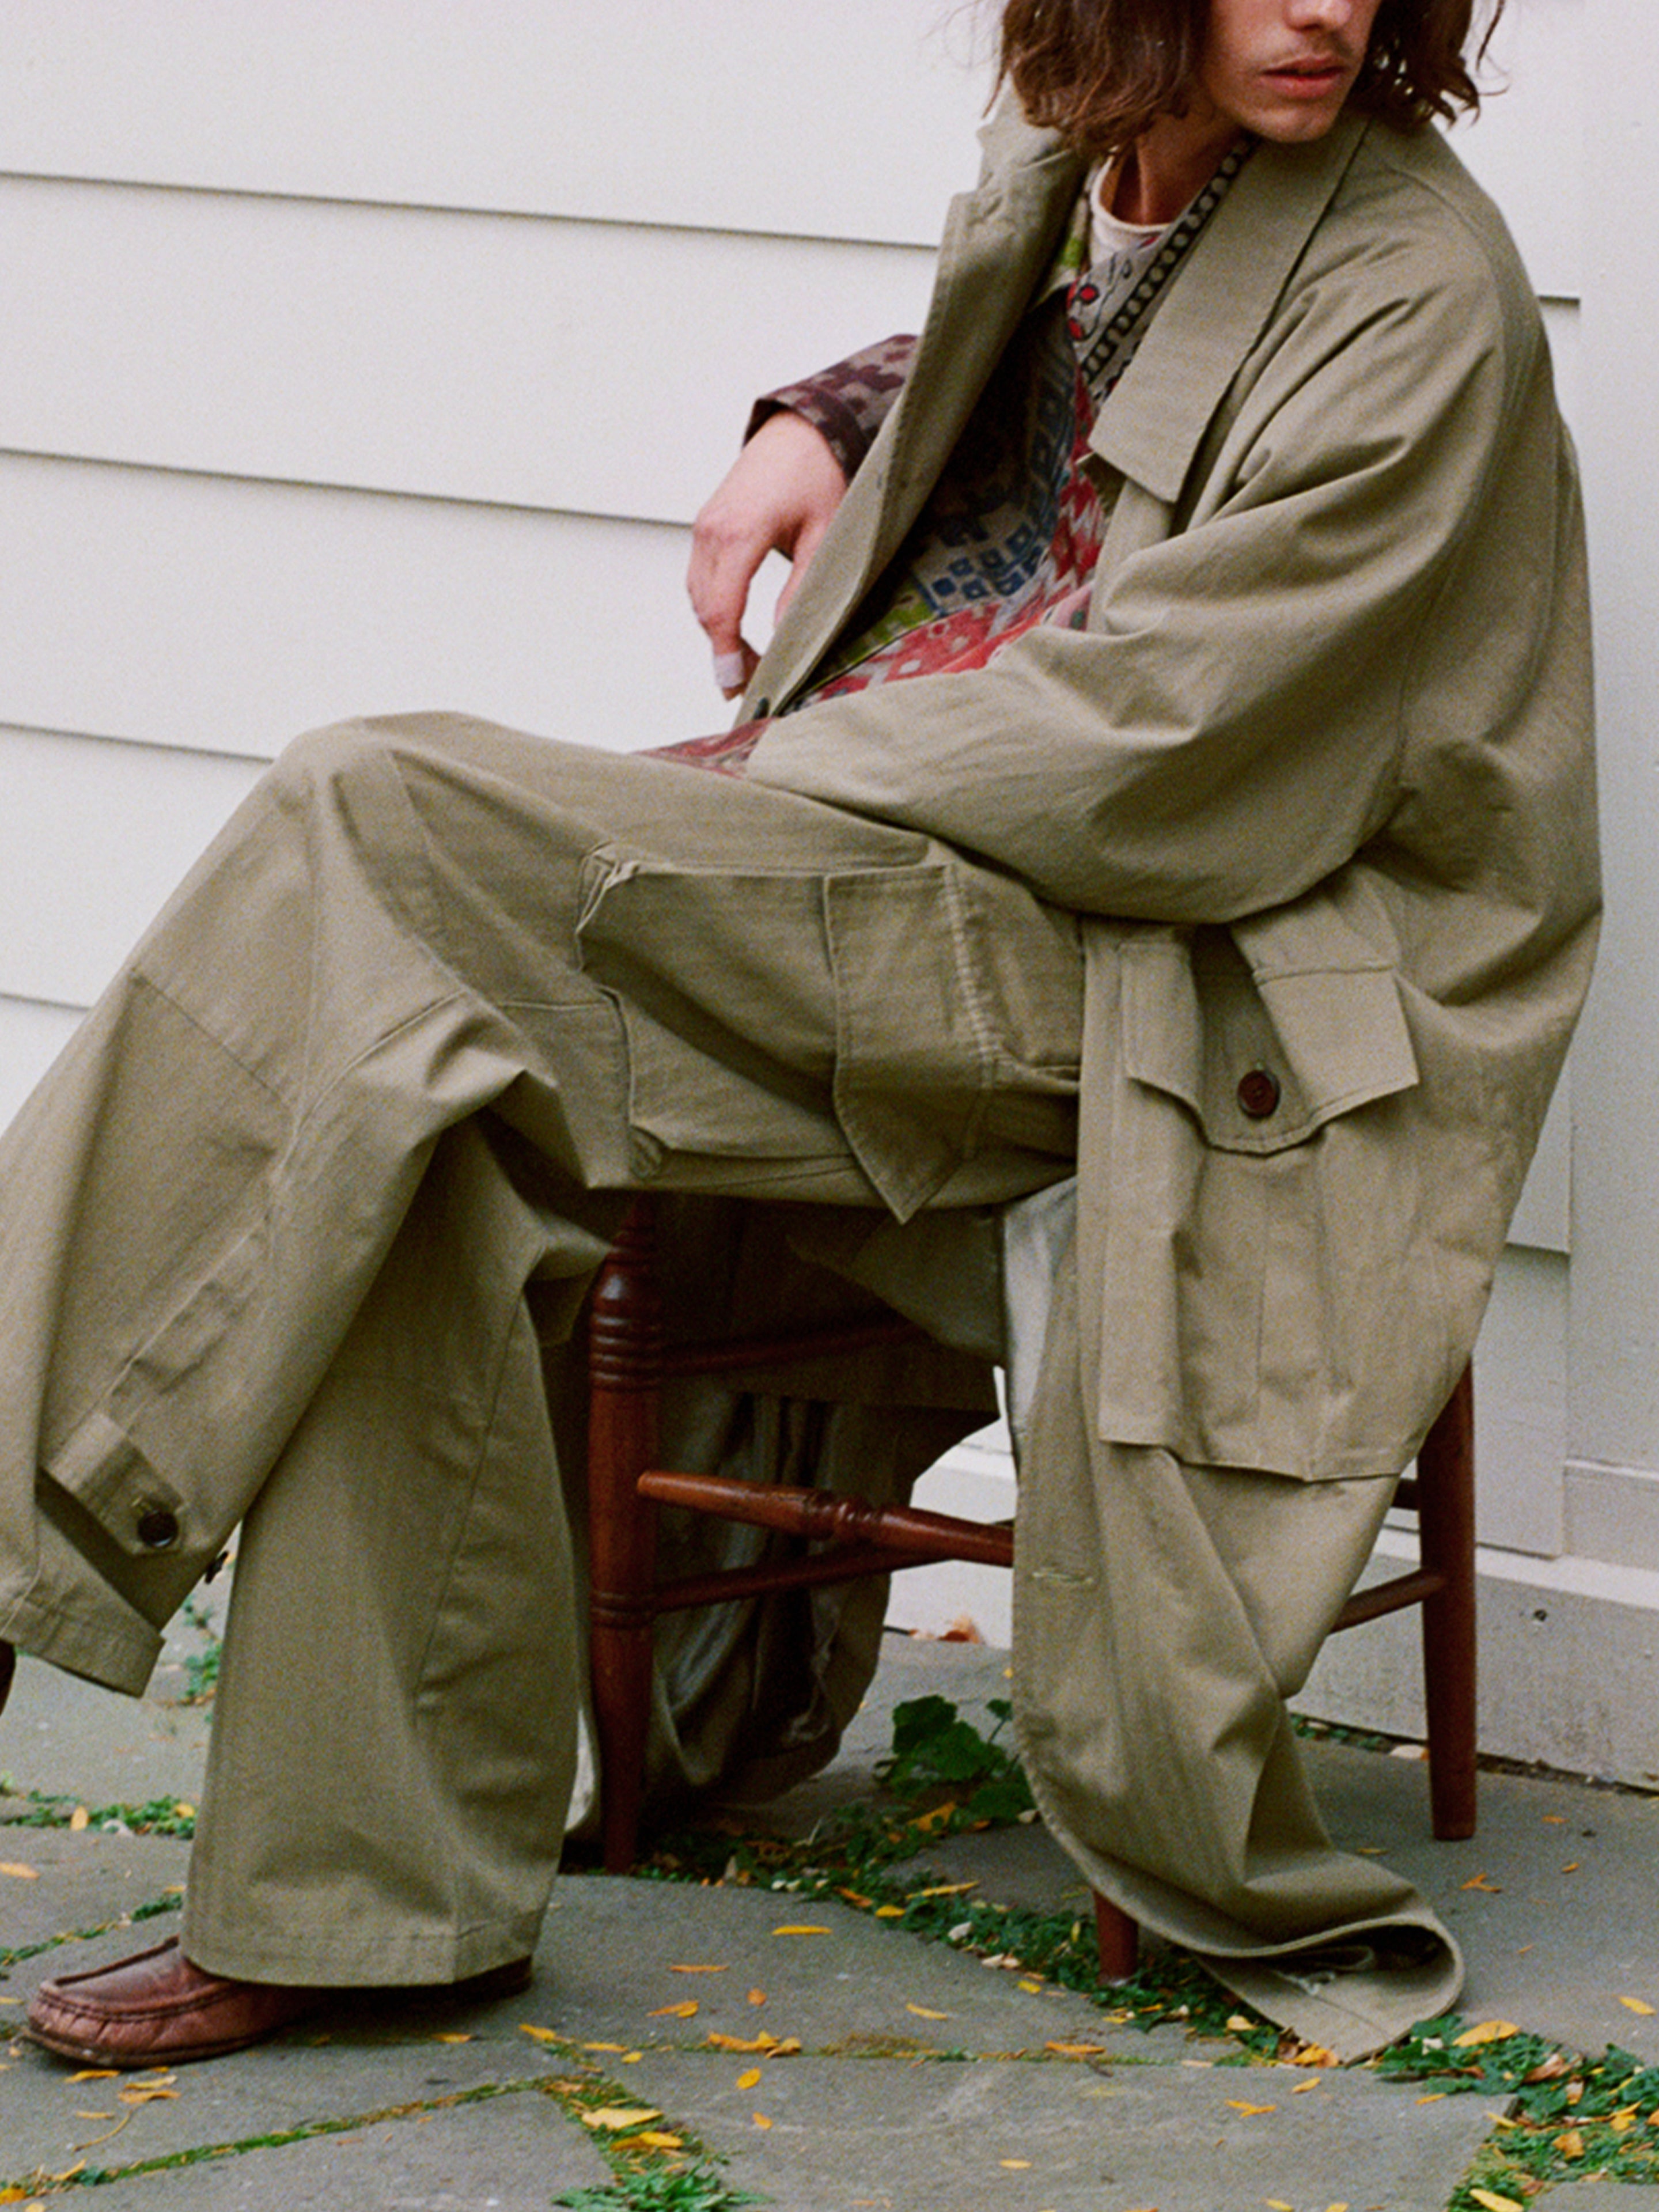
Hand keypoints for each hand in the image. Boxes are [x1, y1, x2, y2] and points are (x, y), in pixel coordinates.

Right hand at [687, 412, 847, 696]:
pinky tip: (735, 628)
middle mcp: (712, 529)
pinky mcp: (707, 525)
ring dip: (716, 631)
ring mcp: (705, 526)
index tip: (735, 686)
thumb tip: (785, 640)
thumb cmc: (820, 473)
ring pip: (698, 595)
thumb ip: (802, 589)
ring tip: (744, 662)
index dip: (726, 654)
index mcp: (740, 532)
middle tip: (748, 685)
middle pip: (705, 609)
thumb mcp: (825, 535)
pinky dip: (714, 607)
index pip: (722, 609)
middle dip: (722, 651)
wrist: (802, 427)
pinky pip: (701, 577)